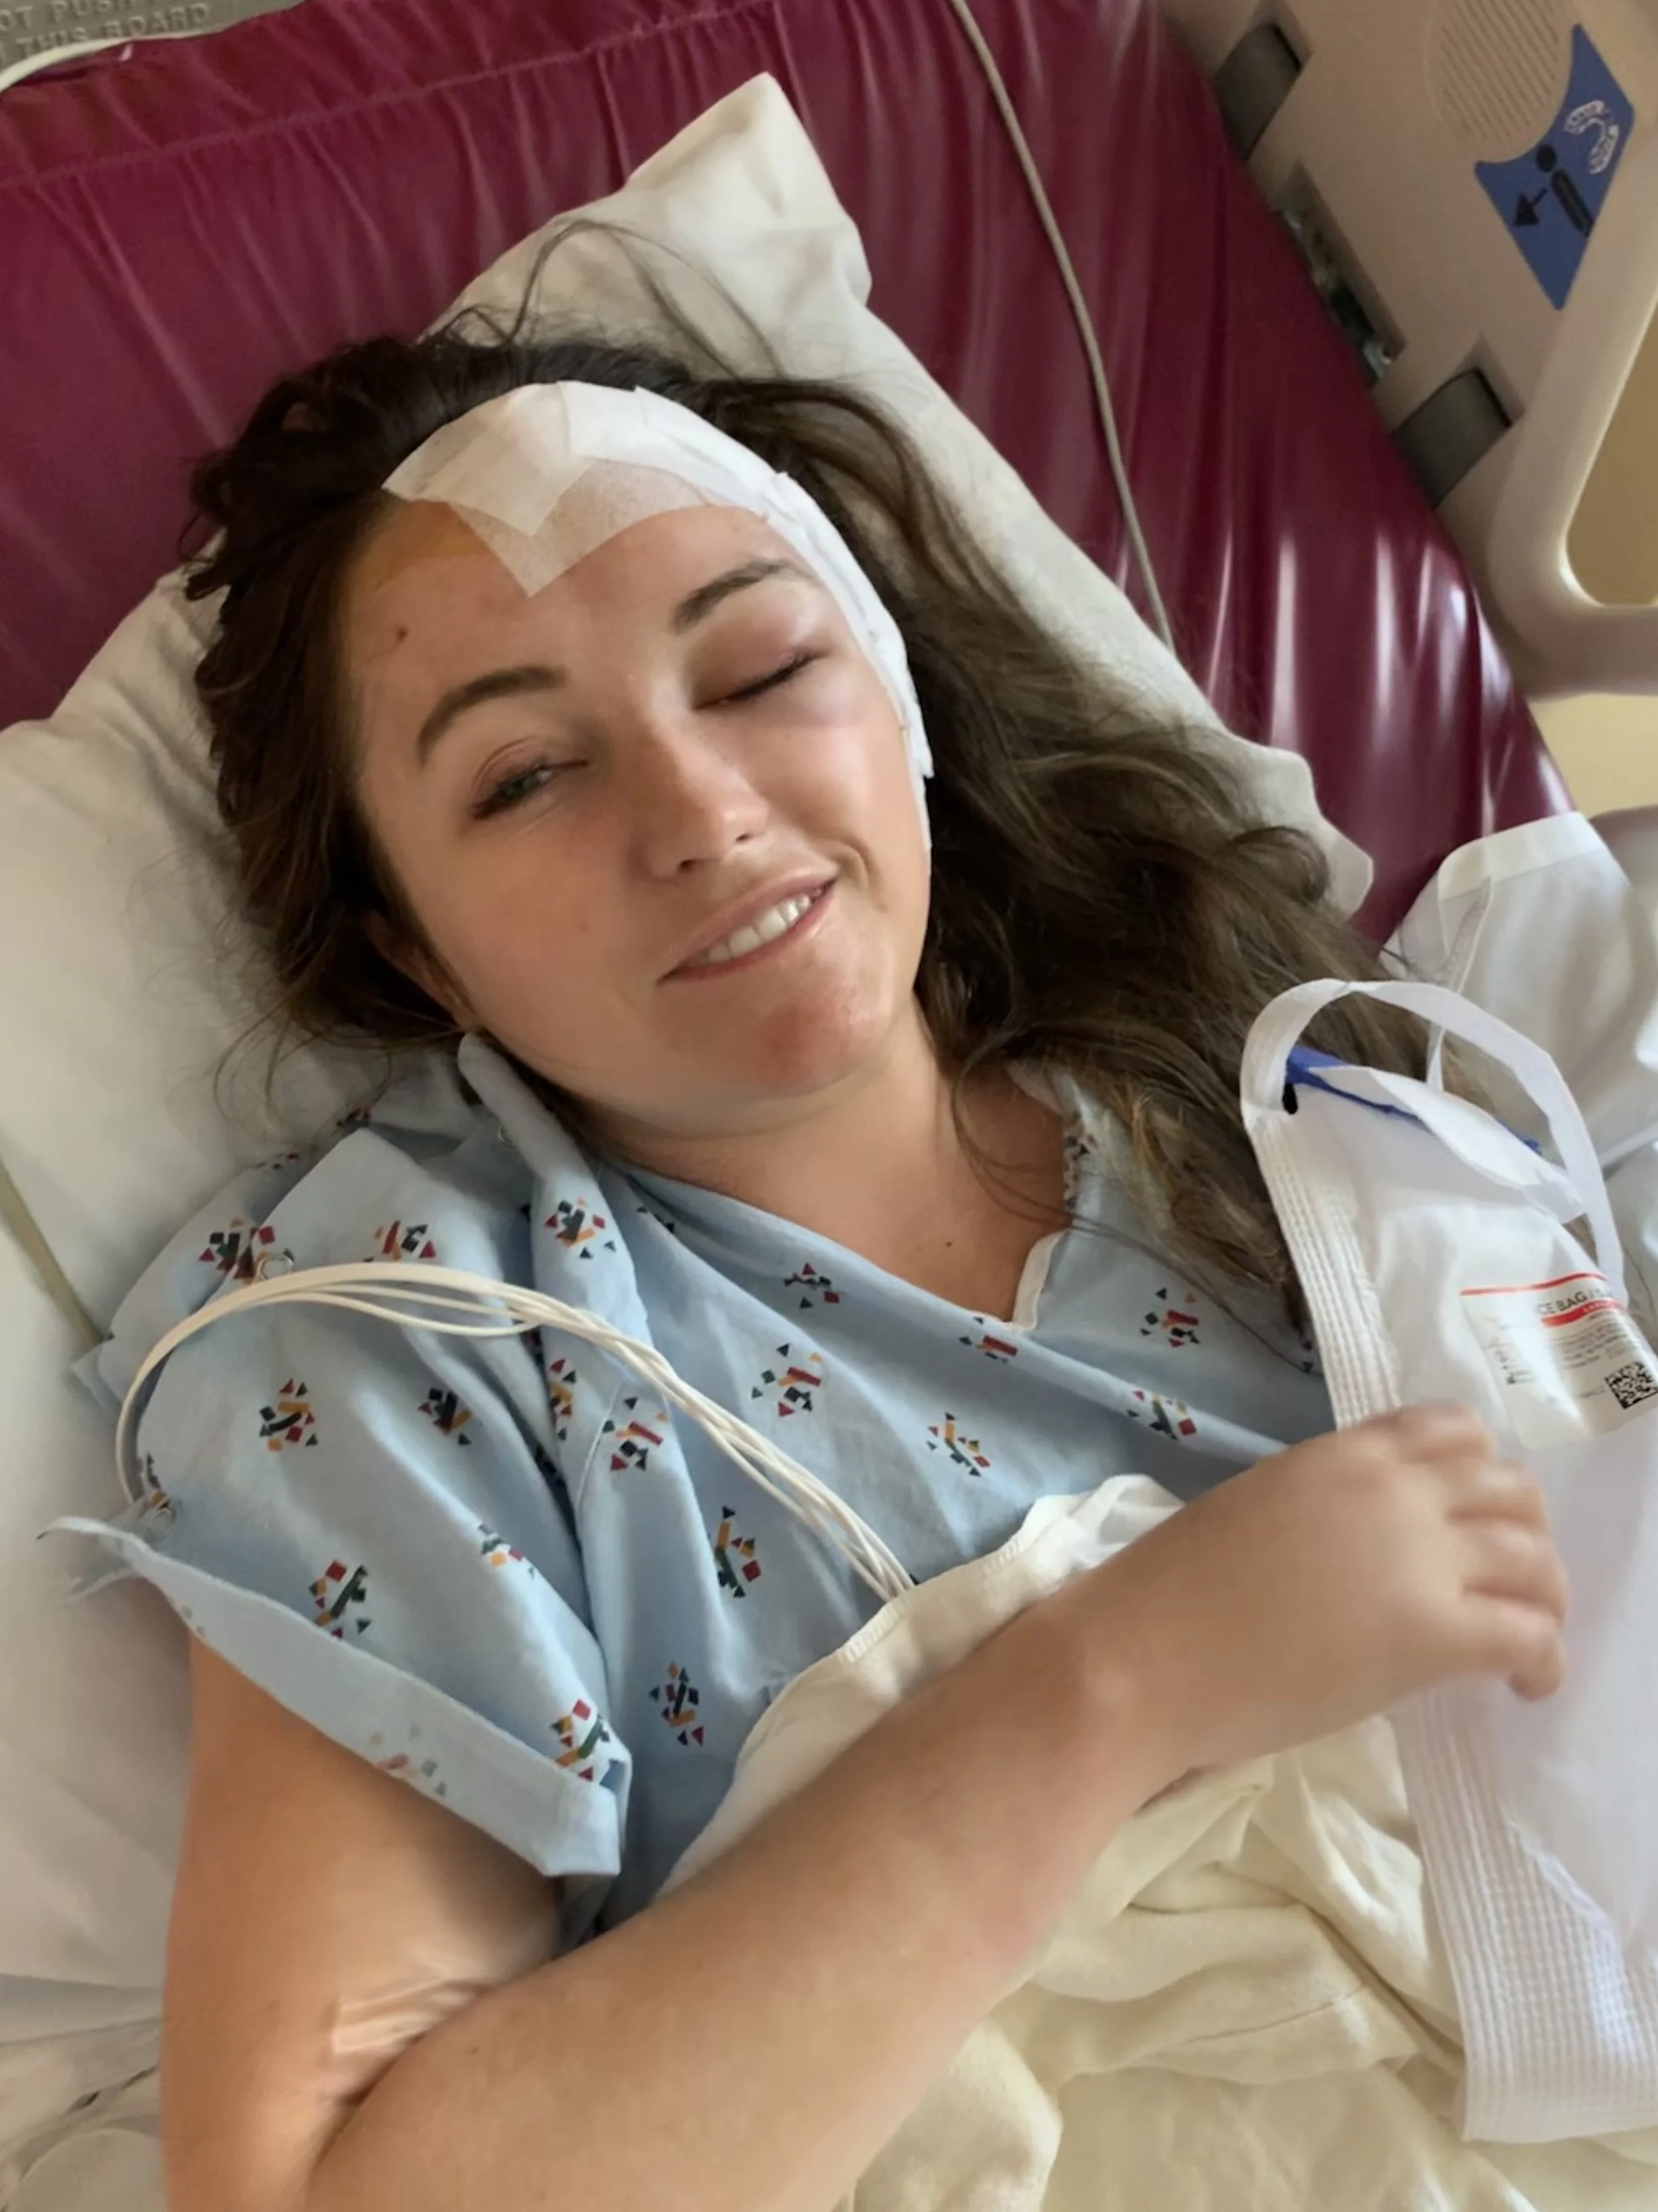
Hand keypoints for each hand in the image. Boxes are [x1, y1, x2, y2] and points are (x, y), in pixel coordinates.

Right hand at [1081, 1403, 1567, 1777]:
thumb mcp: (1257, 1511)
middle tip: (1509, 1588)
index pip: (1454, 1432)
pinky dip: (1544, 1664)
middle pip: (1512, 1492)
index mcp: (1343, 1454)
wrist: (1139, 1657)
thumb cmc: (1170, 1595)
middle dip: (1526, 1538)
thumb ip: (1327, 1513)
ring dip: (1545, 1601)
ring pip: (1536, 1561)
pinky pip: (1529, 1636)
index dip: (1483, 1477)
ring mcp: (1419, 1558)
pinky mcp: (1432, 1634)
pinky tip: (1525, 1688)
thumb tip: (1366, 1556)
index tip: (1474, 1523)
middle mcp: (1394, 1489)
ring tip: (1528, 1642)